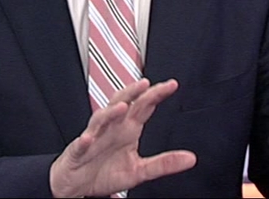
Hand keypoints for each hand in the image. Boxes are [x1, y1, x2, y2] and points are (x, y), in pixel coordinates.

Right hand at [49, 78, 196, 197]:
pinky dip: (85, 140)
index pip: (144, 107)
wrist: (78, 185)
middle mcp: (112, 128)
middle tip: (145, 84)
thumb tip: (190, 159)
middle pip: (122, 104)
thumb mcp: (140, 171)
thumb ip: (164, 163)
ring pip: (100, 119)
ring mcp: (95, 138)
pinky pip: (81, 144)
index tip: (171, 85)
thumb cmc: (105, 172)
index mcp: (128, 129)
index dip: (156, 95)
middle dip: (133, 93)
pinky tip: (88, 139)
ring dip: (110, 113)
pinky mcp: (79, 152)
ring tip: (121, 107)